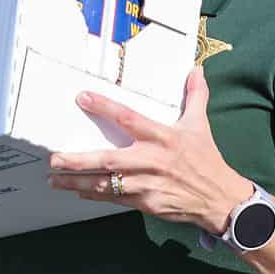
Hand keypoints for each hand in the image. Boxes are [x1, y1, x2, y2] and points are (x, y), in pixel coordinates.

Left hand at [48, 66, 250, 234]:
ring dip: (79, 182)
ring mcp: (147, 185)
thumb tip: (197, 70)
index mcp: (163, 137)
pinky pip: (115, 199)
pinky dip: (95, 196)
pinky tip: (78, 191)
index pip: (129, 118)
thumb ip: (195, 96)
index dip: (104, 107)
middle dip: (79, 160)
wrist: (220, 199)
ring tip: (55, 179)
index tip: (82, 97)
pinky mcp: (146, 203)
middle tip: (54, 158)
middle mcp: (152, 160)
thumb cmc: (207, 160)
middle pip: (109, 159)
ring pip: (107, 184)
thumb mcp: (200, 125)